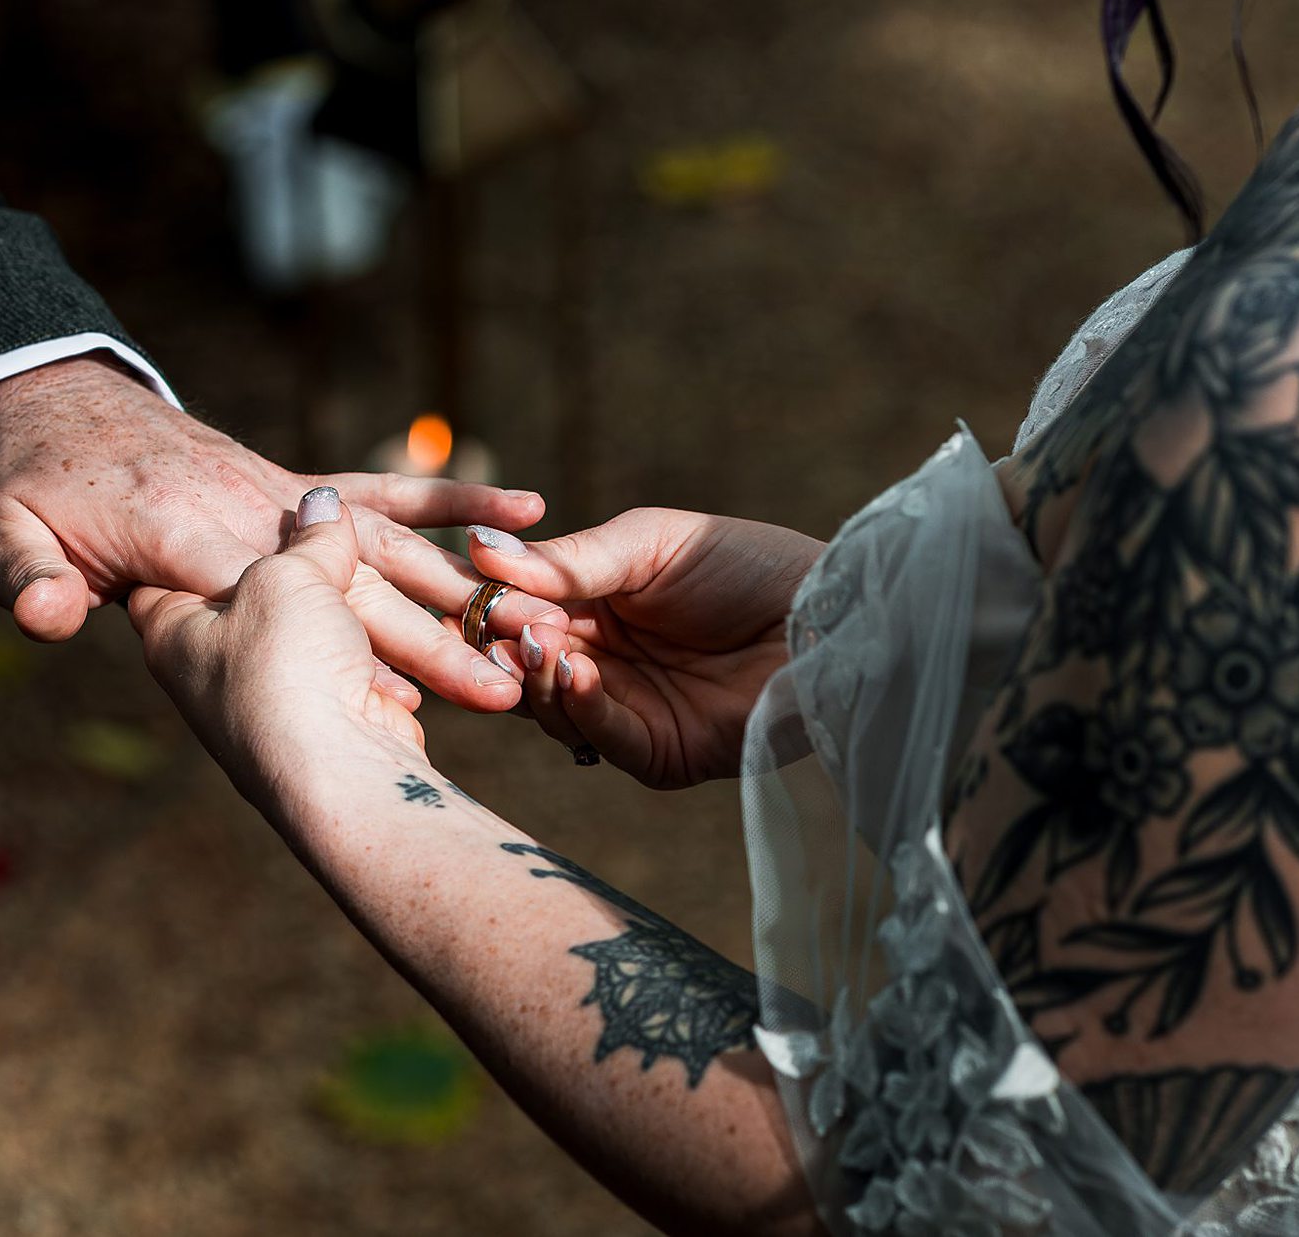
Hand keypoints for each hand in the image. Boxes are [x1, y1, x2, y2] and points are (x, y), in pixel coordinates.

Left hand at [0, 355, 562, 710]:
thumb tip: (54, 617)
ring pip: (387, 541)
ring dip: (457, 588)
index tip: (413, 696)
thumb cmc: (18, 483)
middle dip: (427, 634)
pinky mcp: (295, 485)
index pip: (279, 594)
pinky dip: (454, 496)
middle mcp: (245, 510)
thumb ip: (32, 582)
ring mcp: (277, 494)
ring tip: (531, 627)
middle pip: (352, 577)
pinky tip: (526, 505)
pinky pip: (386, 489)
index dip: (346, 644)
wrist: (41, 403)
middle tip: (502, 682)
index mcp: (184, 535)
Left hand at [128, 488, 425, 796]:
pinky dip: (383, 648)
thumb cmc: (285, 667)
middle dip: (304, 565)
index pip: (167, 564)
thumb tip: (323, 503)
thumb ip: (309, 537)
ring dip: (360, 608)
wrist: (338, 772)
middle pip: (255, 592)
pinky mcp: (329, 711)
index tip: (237, 492)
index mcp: (174, 627)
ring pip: (317, 626)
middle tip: (335, 525)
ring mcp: (271, 692)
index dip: (203, 526)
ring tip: (383, 575)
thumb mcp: (287, 576)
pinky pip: (355, 661)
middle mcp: (211, 663)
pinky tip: (410, 632)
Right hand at [464, 509, 824, 787]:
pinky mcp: (659, 754)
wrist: (830, 612)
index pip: (519, 615)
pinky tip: (573, 671)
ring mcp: (628, 713)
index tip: (468, 590)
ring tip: (537, 642)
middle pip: (522, 669)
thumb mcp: (649, 544)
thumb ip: (571, 559)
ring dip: (536, 678)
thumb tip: (479, 546)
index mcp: (593, 610)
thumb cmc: (748, 565)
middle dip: (504, 648)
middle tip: (499, 625)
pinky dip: (579, 708)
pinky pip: (602, 740)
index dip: (491, 607)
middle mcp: (601, 665)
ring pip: (549, 710)